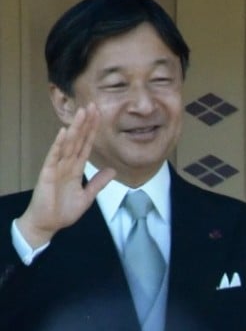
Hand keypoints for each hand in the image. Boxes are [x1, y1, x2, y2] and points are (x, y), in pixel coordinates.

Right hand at [15, 103, 114, 248]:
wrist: (47, 225)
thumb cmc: (63, 211)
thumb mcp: (88, 197)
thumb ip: (98, 183)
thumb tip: (112, 170)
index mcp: (75, 168)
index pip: (86, 145)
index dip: (93, 130)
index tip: (99, 115)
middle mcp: (66, 164)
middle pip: (78, 139)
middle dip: (85, 123)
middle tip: (93, 105)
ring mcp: (56, 167)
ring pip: (68, 144)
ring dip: (75, 128)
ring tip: (81, 112)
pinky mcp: (47, 174)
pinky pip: (54, 157)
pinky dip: (58, 144)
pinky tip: (63, 132)